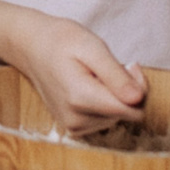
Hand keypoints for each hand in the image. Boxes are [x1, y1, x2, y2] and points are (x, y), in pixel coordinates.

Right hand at [10, 14, 146, 130]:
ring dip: (115, 96)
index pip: (133, 109)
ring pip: (117, 118)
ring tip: (96, 74)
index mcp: (81, 98)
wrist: (31, 47)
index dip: (139, 87)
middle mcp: (76, 119)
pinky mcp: (73, 128)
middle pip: (127, 114)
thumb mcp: (92, 47)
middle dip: (126, 90)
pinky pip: (105, 120)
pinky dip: (105, 104)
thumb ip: (115, 75)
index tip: (130, 65)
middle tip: (110, 66)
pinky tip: (91, 86)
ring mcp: (73, 126)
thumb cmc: (61, 41)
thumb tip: (137, 99)